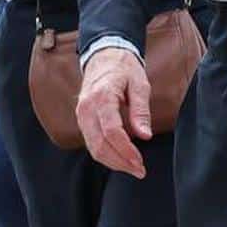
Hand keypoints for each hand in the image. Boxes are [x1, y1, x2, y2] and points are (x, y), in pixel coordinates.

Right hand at [75, 47, 149, 178]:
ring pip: (93, 147)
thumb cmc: (124, 68)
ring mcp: (81, 115)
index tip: (140, 162)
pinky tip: (120, 158)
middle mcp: (87, 108)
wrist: (103, 55)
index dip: (126, 151)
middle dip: (120, 162)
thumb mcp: (139, 84)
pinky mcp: (82, 119)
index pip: (111, 132)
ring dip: (112, 161)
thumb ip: (141, 110)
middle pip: (100, 144)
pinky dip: (105, 154)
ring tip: (132, 168)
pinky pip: (90, 142)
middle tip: (139, 170)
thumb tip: (144, 135)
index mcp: (102, 97)